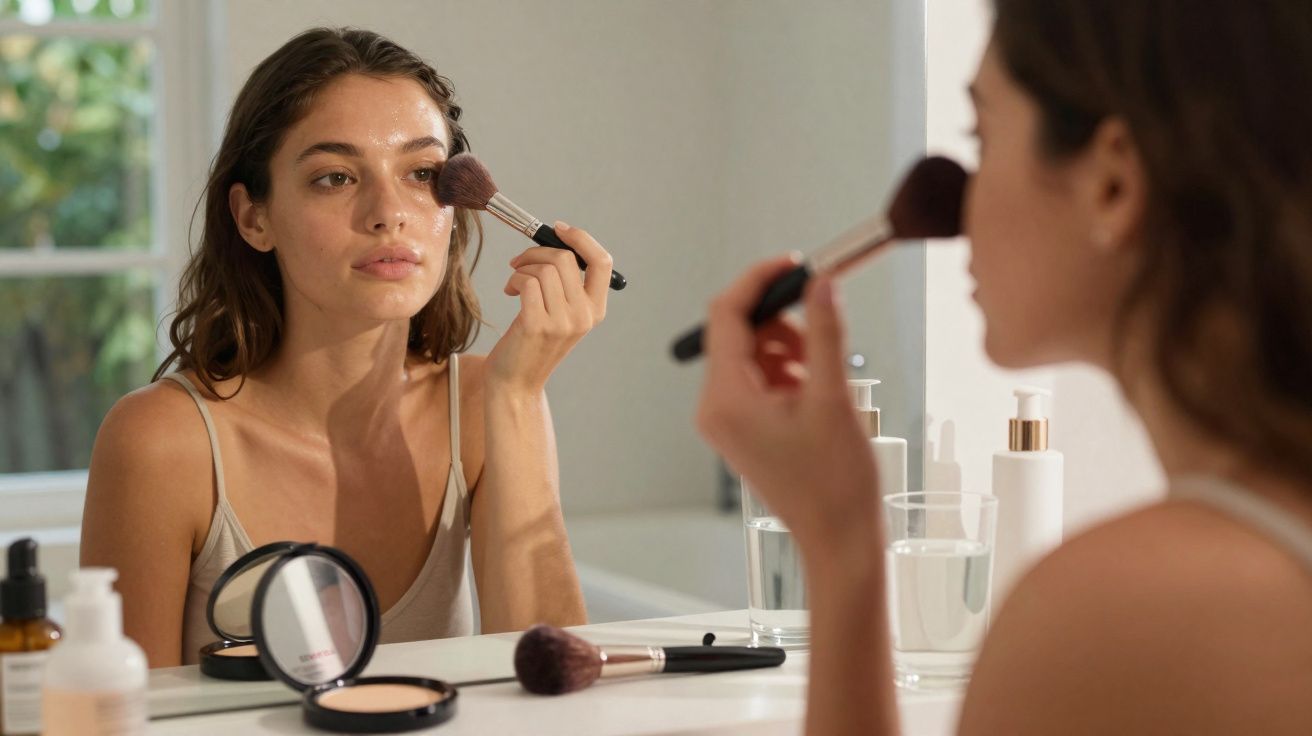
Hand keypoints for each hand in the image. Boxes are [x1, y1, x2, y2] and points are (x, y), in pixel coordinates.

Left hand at [486, 221, 611, 392]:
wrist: (516, 383)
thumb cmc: (533, 344)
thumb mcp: (560, 314)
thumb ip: (565, 285)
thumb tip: (554, 242)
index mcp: (596, 311)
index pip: (602, 262)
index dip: (581, 239)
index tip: (558, 229)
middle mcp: (584, 316)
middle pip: (566, 259)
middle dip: (537, 252)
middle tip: (520, 261)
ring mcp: (563, 322)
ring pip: (544, 269)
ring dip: (522, 268)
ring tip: (514, 282)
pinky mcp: (538, 325)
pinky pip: (527, 281)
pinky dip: (514, 280)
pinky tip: (510, 292)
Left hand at [695, 255, 880, 548]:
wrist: (839, 540)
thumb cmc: (835, 484)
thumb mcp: (833, 397)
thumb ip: (824, 333)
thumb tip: (821, 283)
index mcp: (725, 398)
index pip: (726, 315)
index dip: (759, 281)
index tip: (795, 264)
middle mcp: (715, 407)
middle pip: (738, 332)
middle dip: (782, 323)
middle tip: (822, 334)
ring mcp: (727, 420)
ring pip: (753, 354)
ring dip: (789, 350)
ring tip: (822, 380)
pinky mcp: (743, 429)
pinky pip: (759, 380)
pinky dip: (788, 373)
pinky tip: (815, 396)